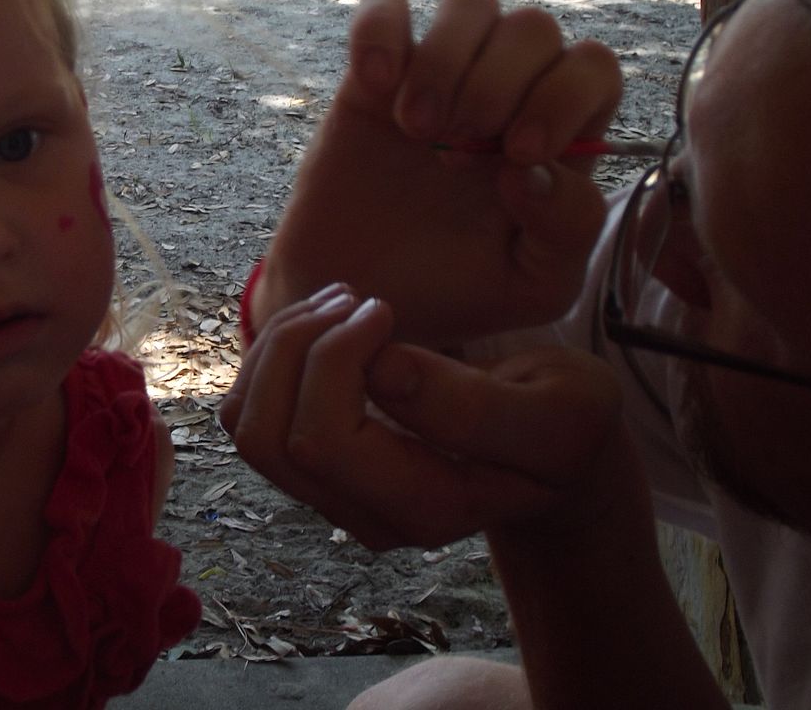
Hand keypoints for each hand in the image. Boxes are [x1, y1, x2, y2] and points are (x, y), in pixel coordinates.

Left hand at [220, 286, 627, 550]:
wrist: (551, 447)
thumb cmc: (563, 422)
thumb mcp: (562, 413)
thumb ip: (478, 407)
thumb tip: (384, 371)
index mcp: (426, 509)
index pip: (325, 443)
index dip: (335, 360)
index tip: (383, 310)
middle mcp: (365, 515)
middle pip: (269, 436)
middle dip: (295, 346)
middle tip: (352, 296)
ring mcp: (332, 493)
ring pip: (248, 423)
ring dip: (277, 346)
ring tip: (340, 301)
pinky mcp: (313, 461)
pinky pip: (251, 410)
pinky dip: (270, 355)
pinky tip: (326, 322)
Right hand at [251, 0, 620, 346]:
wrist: (357, 298)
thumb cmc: (452, 291)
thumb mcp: (532, 287)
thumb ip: (568, 229)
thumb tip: (536, 165)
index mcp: (556, 135)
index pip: (592, 68)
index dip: (561, 97)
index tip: (516, 155)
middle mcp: (505, 92)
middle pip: (535, 27)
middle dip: (499, 85)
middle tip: (456, 150)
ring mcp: (438, 75)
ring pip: (472, 3)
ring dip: (446, 60)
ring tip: (417, 128)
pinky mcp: (372, 72)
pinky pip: (385, 6)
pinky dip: (380, 32)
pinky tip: (374, 88)